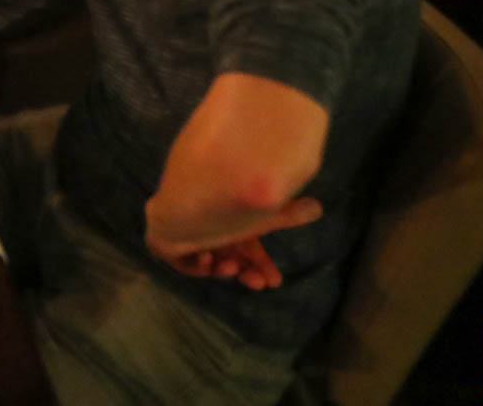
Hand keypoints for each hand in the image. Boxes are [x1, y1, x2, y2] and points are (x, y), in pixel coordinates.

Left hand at [145, 197, 321, 290]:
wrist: (187, 201)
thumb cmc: (226, 207)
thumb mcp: (262, 214)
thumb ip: (288, 213)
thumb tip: (317, 208)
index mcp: (230, 223)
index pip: (247, 250)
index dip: (260, 267)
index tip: (274, 281)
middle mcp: (209, 230)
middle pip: (230, 259)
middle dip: (245, 272)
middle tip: (256, 281)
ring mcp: (187, 236)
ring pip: (210, 262)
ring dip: (224, 269)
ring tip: (230, 266)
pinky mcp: (165, 242)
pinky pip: (183, 263)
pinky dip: (197, 267)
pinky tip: (206, 259)